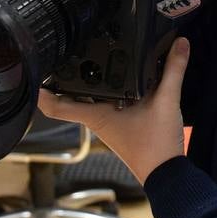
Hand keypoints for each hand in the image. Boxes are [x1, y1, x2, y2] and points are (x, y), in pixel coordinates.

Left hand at [38, 36, 189, 182]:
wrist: (168, 174)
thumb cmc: (157, 144)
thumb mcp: (166, 101)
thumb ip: (173, 70)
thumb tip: (180, 42)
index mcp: (96, 115)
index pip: (56, 106)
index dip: (42, 91)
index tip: (36, 71)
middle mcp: (96, 119)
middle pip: (69, 97)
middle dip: (64, 76)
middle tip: (62, 50)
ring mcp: (107, 123)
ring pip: (87, 99)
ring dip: (84, 82)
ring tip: (84, 54)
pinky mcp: (119, 125)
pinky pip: (104, 103)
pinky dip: (104, 90)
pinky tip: (117, 76)